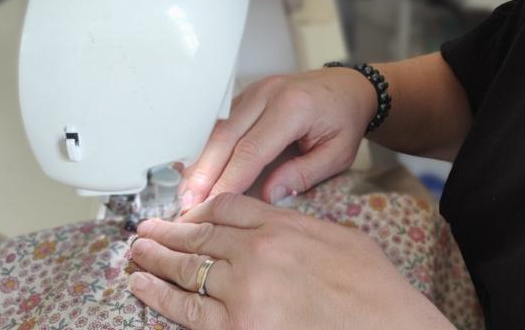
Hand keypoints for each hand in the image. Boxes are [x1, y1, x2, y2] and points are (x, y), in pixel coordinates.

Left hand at [128, 193, 452, 329]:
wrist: (387, 328)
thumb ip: (299, 227)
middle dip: (168, 230)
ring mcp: (245, 291)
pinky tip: (142, 284)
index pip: (228, 207)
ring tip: (137, 251)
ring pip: (188, 267)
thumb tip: (272, 225)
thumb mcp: (341, 238)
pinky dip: (159, 294)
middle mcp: (258, 252)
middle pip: (201, 233)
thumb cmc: (373, 290)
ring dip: (155, 258)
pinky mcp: (237, 328)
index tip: (187, 211)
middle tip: (146, 228)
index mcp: (284, 226)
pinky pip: (187, 309)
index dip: (201, 208)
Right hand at [178, 68, 377, 210]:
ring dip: (201, 162)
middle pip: (225, 136)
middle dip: (204, 173)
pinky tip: (198, 173)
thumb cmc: (345, 121)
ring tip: (185, 194)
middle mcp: (268, 94)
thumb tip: (267, 196)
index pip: (251, 150)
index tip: (210, 207)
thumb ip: (302, 174)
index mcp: (292, 108)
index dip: (228, 180)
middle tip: (185, 205)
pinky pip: (223, 122)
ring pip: (218, 128)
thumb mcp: (337, 154)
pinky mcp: (248, 95)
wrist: (350, 87)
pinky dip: (209, 148)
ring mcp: (255, 91)